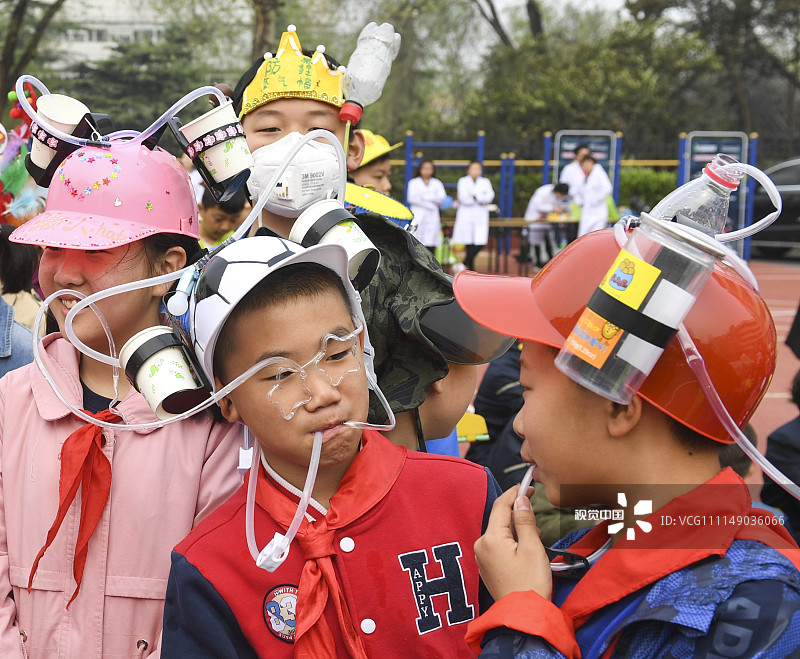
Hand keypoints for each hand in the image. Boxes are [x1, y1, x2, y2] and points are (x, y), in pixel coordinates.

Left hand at [474, 486, 552, 600]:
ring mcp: (482, 558)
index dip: (515, 493)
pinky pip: (498, 545)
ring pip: (500, 532)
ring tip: (535, 540)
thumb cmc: (530, 584)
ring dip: (516, 529)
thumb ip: (525, 520)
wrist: (523, 617)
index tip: (529, 486)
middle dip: (518, 514)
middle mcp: (481, 546)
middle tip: (536, 518)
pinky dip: (511, 542)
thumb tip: (521, 499)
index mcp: (490, 538)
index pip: (501, 506)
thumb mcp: (532, 547)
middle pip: (499, 519)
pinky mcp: (487, 567)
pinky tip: (525, 550)